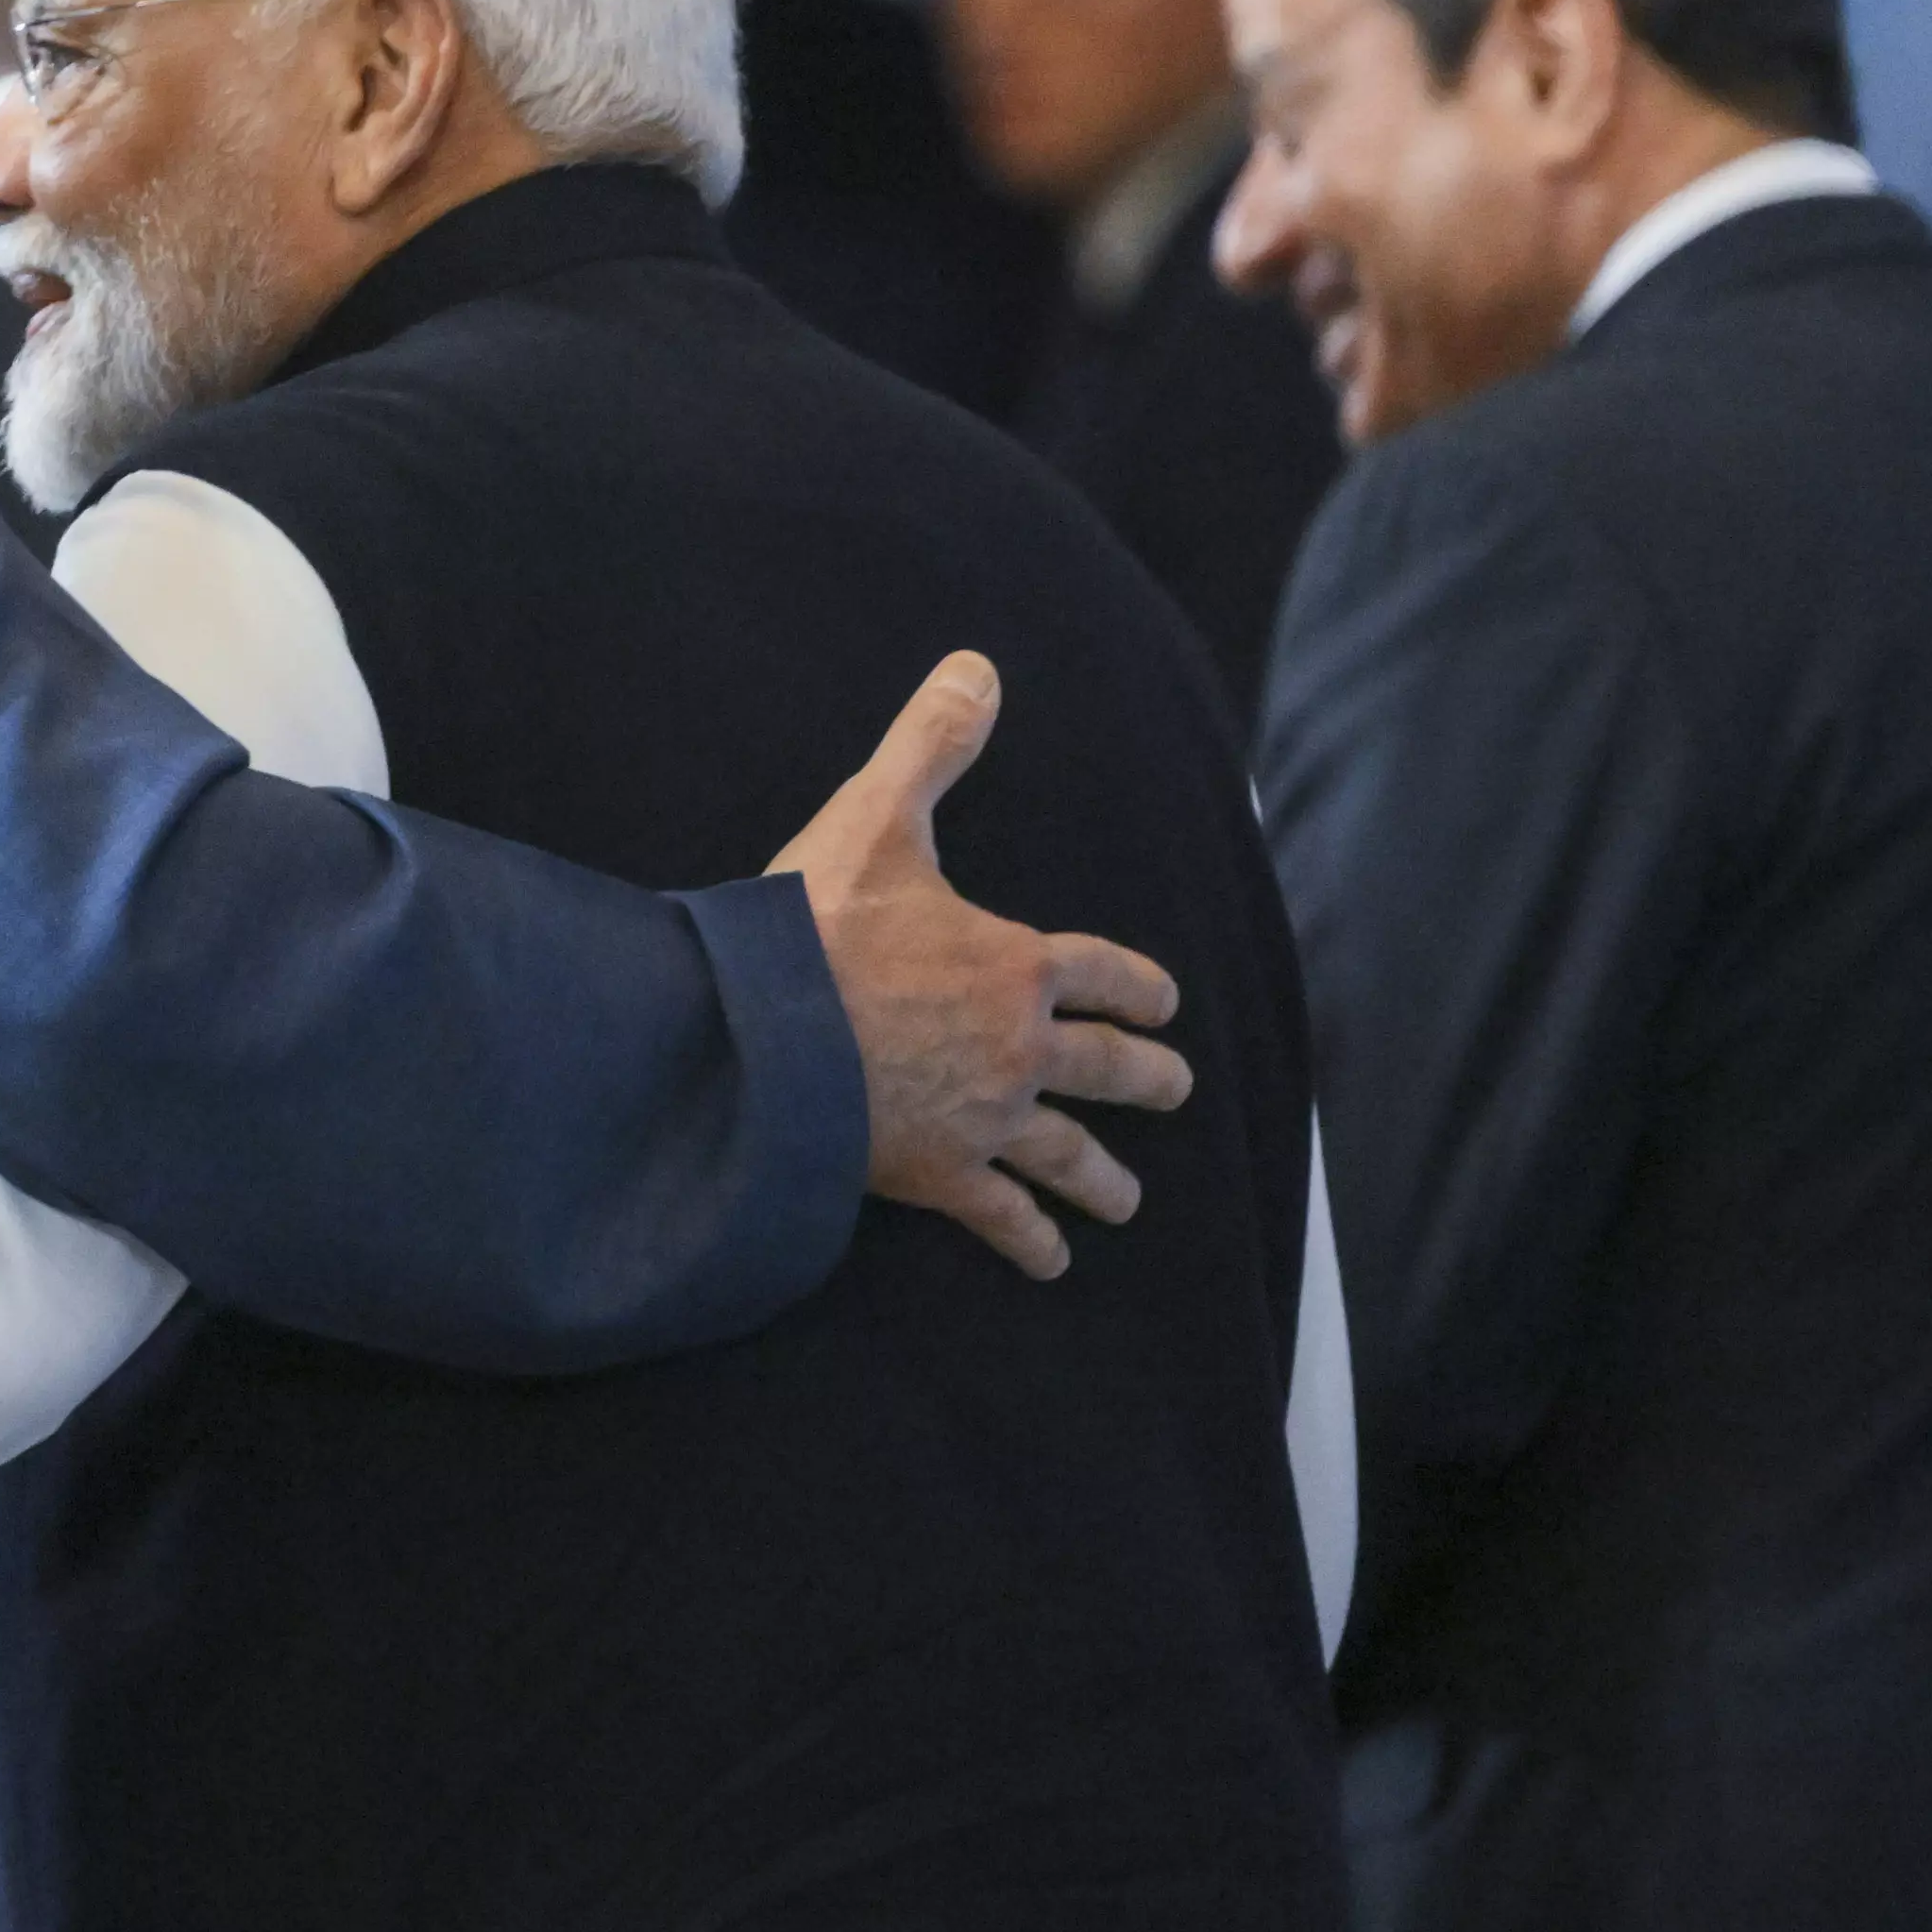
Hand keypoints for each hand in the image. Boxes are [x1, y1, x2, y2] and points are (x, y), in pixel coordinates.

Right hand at [771, 652, 1185, 1279]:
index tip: (1164, 1003)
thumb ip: (931, 746)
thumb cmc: (815, 927)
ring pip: (1068, 1153)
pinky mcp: (938, 1175)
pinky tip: (1049, 1263)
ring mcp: (984, 1118)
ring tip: (1126, 1200)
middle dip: (1147, 1079)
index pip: (1104, 973)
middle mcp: (1019, 1048)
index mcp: (1014, 963)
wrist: (758, 1037)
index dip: (1138, 986)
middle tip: (1174, 1090)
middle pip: (1107, 1068)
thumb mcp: (876, 817)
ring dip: (1103, 1177)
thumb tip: (979, 667)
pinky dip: (1029, 1242)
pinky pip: (1000, 1216)